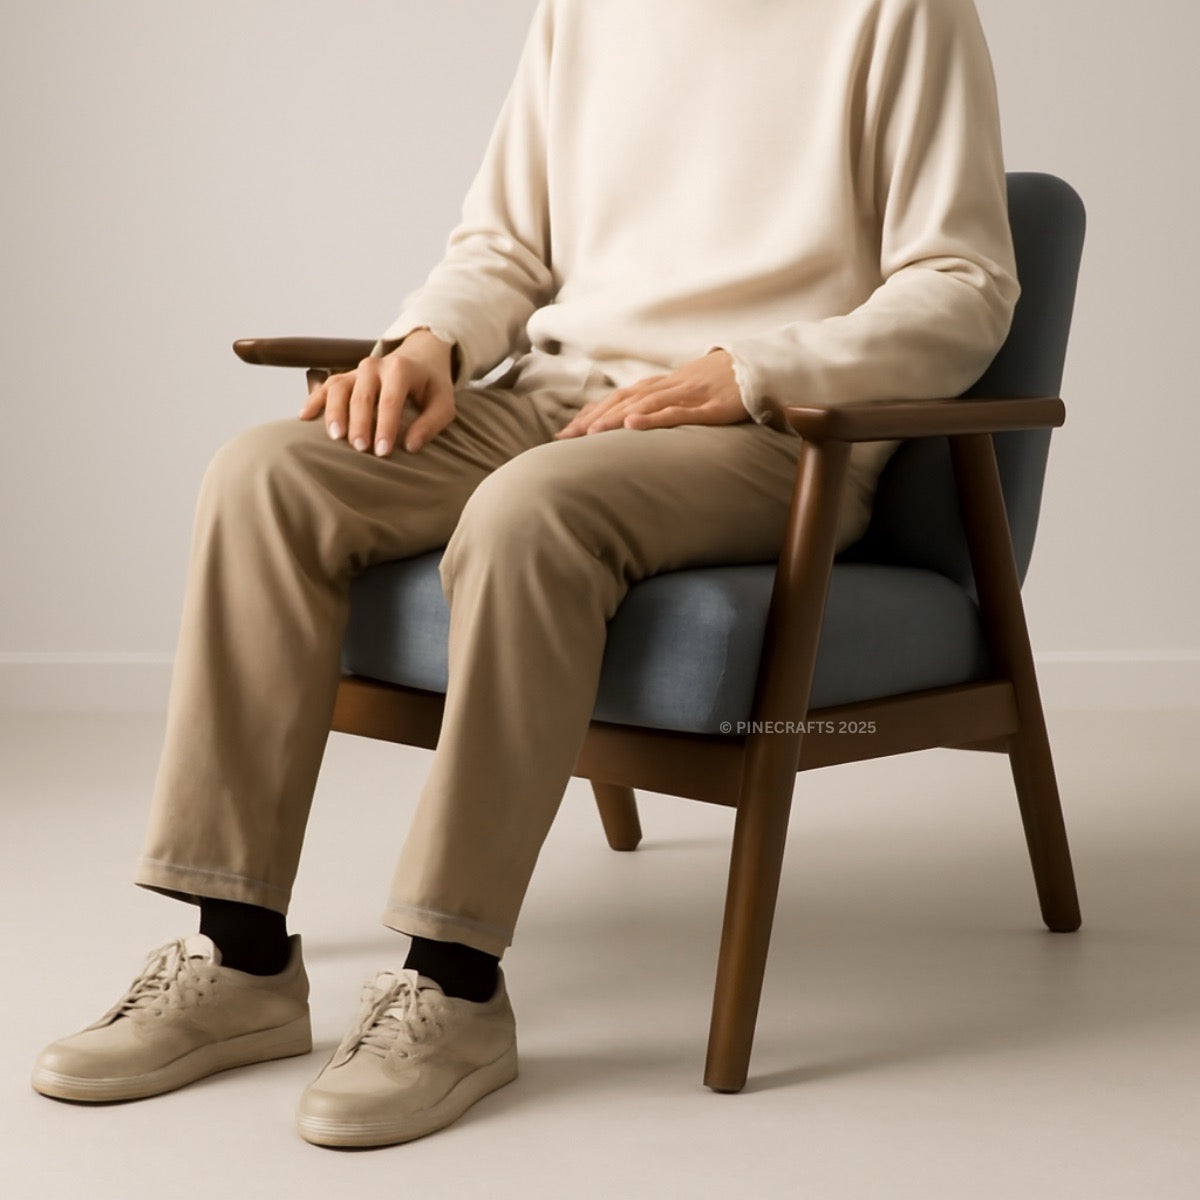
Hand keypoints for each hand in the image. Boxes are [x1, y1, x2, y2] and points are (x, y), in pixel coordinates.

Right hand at [298, 329, 455, 454]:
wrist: (420, 358)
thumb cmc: (432, 386)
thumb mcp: (443, 404)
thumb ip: (430, 424)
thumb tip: (411, 446)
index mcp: (401, 369)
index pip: (390, 400)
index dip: (385, 426)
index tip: (382, 451)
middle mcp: (375, 366)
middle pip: (362, 396)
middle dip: (360, 423)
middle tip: (360, 448)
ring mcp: (357, 370)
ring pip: (339, 388)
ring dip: (335, 412)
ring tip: (335, 437)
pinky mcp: (345, 376)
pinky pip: (326, 386)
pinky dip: (314, 400)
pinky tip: (304, 417)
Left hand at [554, 349, 746, 438]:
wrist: (758, 368)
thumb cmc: (718, 382)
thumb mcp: (685, 392)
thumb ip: (660, 403)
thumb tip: (631, 420)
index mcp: (661, 385)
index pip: (617, 397)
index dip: (590, 413)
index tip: (565, 432)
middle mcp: (668, 387)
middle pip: (623, 400)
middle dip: (592, 419)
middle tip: (565, 438)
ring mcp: (689, 395)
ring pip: (644, 405)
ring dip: (615, 419)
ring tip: (590, 435)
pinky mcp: (709, 407)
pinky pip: (678, 413)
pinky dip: (654, 419)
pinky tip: (634, 426)